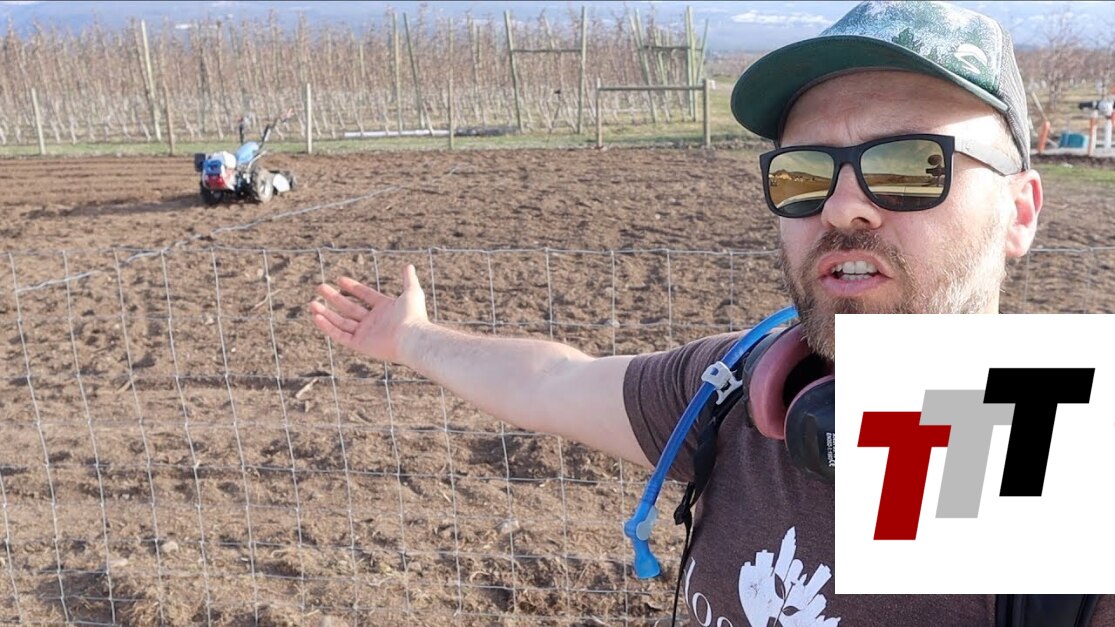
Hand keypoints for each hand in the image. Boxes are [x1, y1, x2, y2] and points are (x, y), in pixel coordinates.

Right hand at [309, 264, 429, 364]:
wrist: (412, 338)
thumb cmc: (413, 315)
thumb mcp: (412, 292)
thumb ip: (408, 279)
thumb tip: (408, 265)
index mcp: (385, 309)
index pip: (365, 296)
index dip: (353, 287)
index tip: (339, 279)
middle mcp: (374, 322)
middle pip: (349, 308)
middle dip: (333, 298)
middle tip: (319, 287)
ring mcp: (366, 334)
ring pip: (341, 322)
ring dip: (326, 313)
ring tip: (311, 303)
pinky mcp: (360, 344)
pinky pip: (340, 335)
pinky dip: (328, 327)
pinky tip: (316, 317)